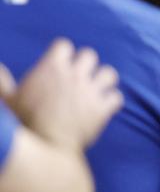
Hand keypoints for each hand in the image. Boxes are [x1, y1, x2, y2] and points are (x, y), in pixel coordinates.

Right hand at [0, 39, 123, 150]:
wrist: (45, 146)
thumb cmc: (23, 122)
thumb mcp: (9, 99)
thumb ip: (2, 82)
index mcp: (51, 68)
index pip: (64, 45)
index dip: (62, 54)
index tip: (59, 64)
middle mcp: (75, 75)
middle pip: (90, 55)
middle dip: (85, 64)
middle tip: (78, 77)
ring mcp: (91, 91)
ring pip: (109, 73)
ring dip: (103, 80)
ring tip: (95, 89)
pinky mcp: (102, 109)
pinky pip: (116, 97)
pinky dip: (112, 101)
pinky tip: (104, 107)